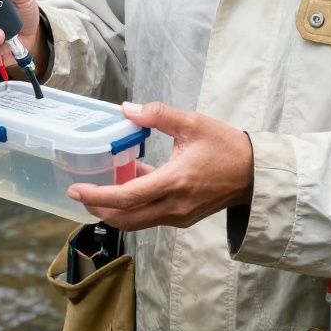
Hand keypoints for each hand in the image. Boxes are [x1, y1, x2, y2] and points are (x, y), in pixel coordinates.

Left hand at [68, 102, 254, 230]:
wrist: (255, 173)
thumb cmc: (226, 147)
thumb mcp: (193, 123)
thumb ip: (158, 115)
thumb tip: (127, 109)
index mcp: (174, 182)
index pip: (126, 197)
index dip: (97, 195)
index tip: (76, 189)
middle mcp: (174, 206)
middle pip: (126, 218)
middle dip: (99, 209)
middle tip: (81, 193)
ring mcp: (179, 216)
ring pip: (137, 222)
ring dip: (115, 210)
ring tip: (101, 189)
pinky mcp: (183, 218)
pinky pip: (151, 217)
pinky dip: (134, 207)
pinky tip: (132, 184)